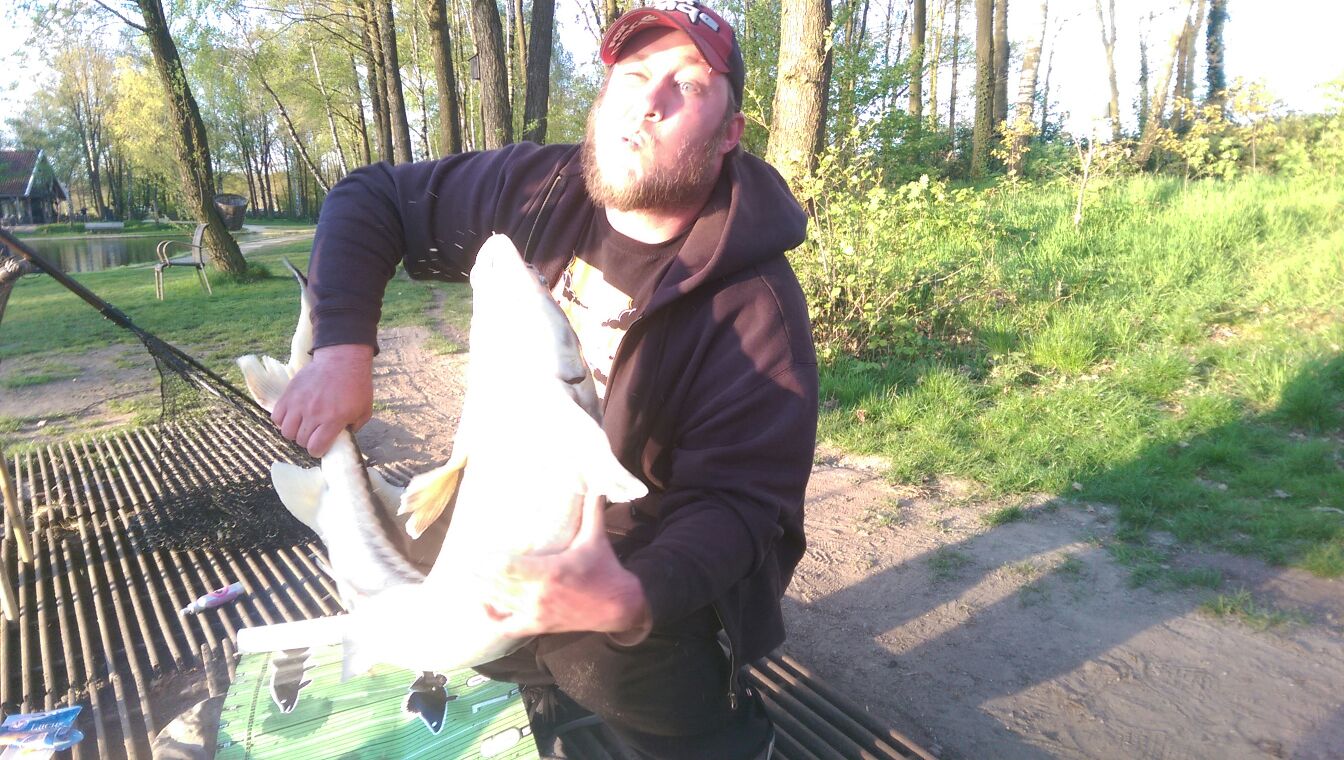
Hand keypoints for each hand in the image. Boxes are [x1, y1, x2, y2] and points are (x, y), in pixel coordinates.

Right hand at [272, 344, 374, 456]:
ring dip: (294, 432)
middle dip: (308, 441)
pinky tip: (292, 416)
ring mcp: (298, 403)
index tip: (321, 446)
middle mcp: (313, 413)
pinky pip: (276, 416)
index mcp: (333, 419)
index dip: (318, 451)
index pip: (315, 447)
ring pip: (286, 431)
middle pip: (300, 440)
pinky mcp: (289, 394)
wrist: (342, 360)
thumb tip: (342, 438)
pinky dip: (282, 420)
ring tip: (302, 425)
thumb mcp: (364, 410)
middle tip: (314, 433)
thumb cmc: (356, 385)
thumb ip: (354, 428)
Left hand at [485, 492, 651, 640]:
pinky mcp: (539, 625)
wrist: (620, 606)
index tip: (480, 547)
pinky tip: (484, 603)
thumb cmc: (605, 568)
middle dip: (480, 573)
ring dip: (483, 589)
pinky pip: (507, 626)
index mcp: (549, 571)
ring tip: (471, 575)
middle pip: (496, 584)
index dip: (489, 559)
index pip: (505, 567)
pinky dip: (492, 616)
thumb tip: (594, 478)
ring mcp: (537, 613)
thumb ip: (591, 507)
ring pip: (498, 602)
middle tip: (468, 559)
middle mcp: (539, 594)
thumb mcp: (595, 536)